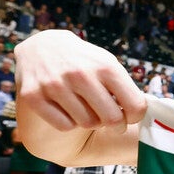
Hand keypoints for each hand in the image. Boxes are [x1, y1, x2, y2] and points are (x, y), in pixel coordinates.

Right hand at [15, 30, 145, 131]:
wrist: (42, 47)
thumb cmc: (84, 61)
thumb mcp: (107, 64)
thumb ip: (125, 88)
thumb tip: (139, 115)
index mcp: (105, 66)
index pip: (134, 105)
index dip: (135, 117)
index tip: (130, 117)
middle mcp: (80, 75)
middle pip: (111, 119)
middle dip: (117, 126)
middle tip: (114, 124)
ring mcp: (55, 85)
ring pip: (87, 124)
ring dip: (92, 122)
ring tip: (88, 110)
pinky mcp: (34, 96)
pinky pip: (65, 126)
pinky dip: (70, 123)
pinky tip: (68, 110)